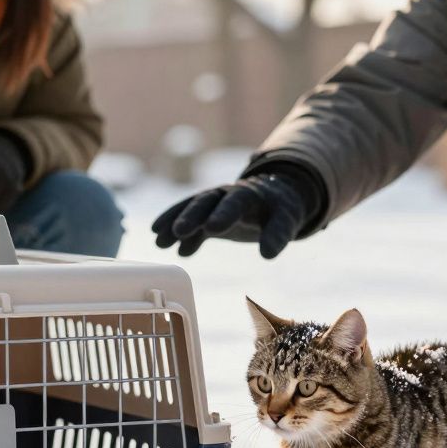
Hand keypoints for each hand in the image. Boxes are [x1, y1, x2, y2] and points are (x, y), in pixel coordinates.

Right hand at [152, 163, 323, 258]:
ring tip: (160, 241)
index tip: (212, 229)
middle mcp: (227, 195)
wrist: (275, 198)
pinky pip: (192, 225)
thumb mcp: (286, 220)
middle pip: (205, 203)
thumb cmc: (283, 210)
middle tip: (177, 231)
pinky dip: (181, 235)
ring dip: (175, 224)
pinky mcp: (209, 216)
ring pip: (191, 211)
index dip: (223, 213)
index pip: (234, 201)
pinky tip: (173, 250)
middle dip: (191, 216)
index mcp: (248, 193)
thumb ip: (278, 235)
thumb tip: (268, 254)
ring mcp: (215, 205)